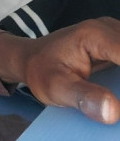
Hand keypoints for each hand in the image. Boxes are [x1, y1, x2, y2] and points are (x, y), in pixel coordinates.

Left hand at [0, 18, 119, 123]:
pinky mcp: (116, 42)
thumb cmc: (41, 71)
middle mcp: (107, 28)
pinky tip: (118, 88)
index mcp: (93, 36)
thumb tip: (115, 112)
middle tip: (118, 99)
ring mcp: (113, 33)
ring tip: (117, 94)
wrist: (30, 58)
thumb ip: (84, 98)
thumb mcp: (56, 88)